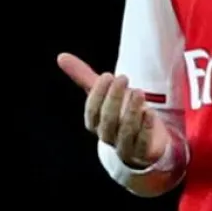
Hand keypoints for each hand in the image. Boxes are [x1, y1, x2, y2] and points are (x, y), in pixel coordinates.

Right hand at [57, 53, 169, 168]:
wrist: (145, 140)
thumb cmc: (121, 112)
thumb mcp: (105, 94)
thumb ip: (84, 77)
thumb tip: (61, 56)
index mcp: (95, 124)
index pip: (92, 111)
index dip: (98, 93)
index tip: (108, 75)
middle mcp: (107, 137)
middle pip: (107, 120)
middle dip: (114, 98)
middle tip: (123, 78)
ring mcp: (124, 148)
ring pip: (125, 132)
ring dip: (132, 111)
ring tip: (139, 92)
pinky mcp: (142, 153)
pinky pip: (142, 143)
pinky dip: (146, 128)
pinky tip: (150, 112)